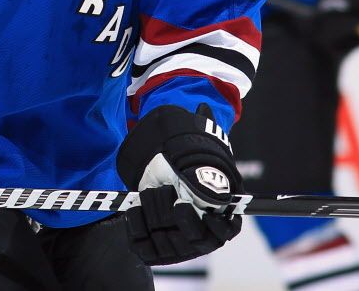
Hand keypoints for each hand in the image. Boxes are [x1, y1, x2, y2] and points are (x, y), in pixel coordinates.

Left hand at [116, 105, 242, 264]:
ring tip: (148, 193)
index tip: (192, 204)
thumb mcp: (200, 151)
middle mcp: (202, 237)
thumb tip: (203, 107)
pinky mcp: (156, 251)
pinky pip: (146, 248)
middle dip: (179, 216)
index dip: (214, 224)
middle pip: (194, 237)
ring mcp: (179, 247)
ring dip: (156, 217)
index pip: (225, 231)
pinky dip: (137, 231)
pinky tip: (133, 210)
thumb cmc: (189, 167)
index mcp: (222, 219)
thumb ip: (205, 134)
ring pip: (169, 242)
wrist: (165, 182)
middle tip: (167, 194)